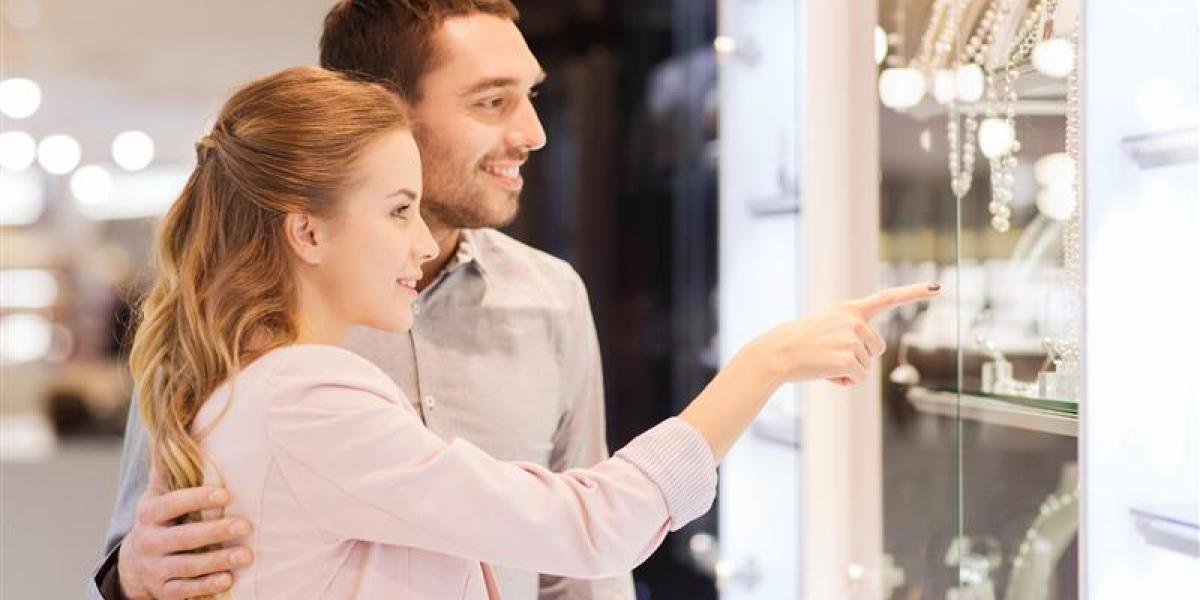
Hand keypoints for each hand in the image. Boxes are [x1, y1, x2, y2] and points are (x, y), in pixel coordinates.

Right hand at [117, 463, 253, 599]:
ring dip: (218, 560)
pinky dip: (207, 585)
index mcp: (149, 514)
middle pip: (183, 537)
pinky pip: (185, 590)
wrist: (132, 566)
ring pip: (187, 566)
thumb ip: (166, 469)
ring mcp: (155, 568)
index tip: (225, 494)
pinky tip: (229, 579)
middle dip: (215, 532)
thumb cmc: (156, 521)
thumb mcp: (156, 495)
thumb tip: (176, 431)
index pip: (172, 504)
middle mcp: (149, 542)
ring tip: (246, 554)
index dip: (197, 498)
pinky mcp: (163, 591)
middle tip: (246, 526)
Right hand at [742, 283, 939, 386]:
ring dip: (847, 371)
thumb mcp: (827, 327)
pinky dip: (844, 382)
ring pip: (866, 367)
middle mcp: (855, 321)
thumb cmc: (801, 343)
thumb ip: (851, 332)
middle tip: (829, 354)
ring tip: (823, 362)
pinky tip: (826, 373)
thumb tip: (863, 352)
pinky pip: (858, 379)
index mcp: (850, 309)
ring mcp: (852, 339)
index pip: (888, 298)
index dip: (914, 292)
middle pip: (876, 349)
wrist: (778, 352)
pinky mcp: (849, 359)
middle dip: (858, 358)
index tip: (938, 287)